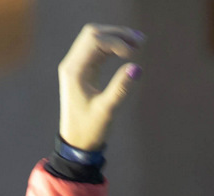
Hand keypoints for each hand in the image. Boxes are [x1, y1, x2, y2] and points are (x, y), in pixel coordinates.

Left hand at [57, 24, 142, 151]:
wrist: (76, 143)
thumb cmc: (89, 130)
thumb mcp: (107, 110)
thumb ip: (120, 88)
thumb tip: (137, 68)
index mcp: (74, 71)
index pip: (94, 41)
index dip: (116, 42)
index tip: (134, 54)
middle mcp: (72, 64)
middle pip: (93, 34)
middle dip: (117, 34)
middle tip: (141, 41)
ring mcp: (76, 66)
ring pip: (95, 39)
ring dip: (116, 38)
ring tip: (139, 43)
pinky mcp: (83, 70)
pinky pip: (97, 49)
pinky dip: (112, 46)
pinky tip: (128, 51)